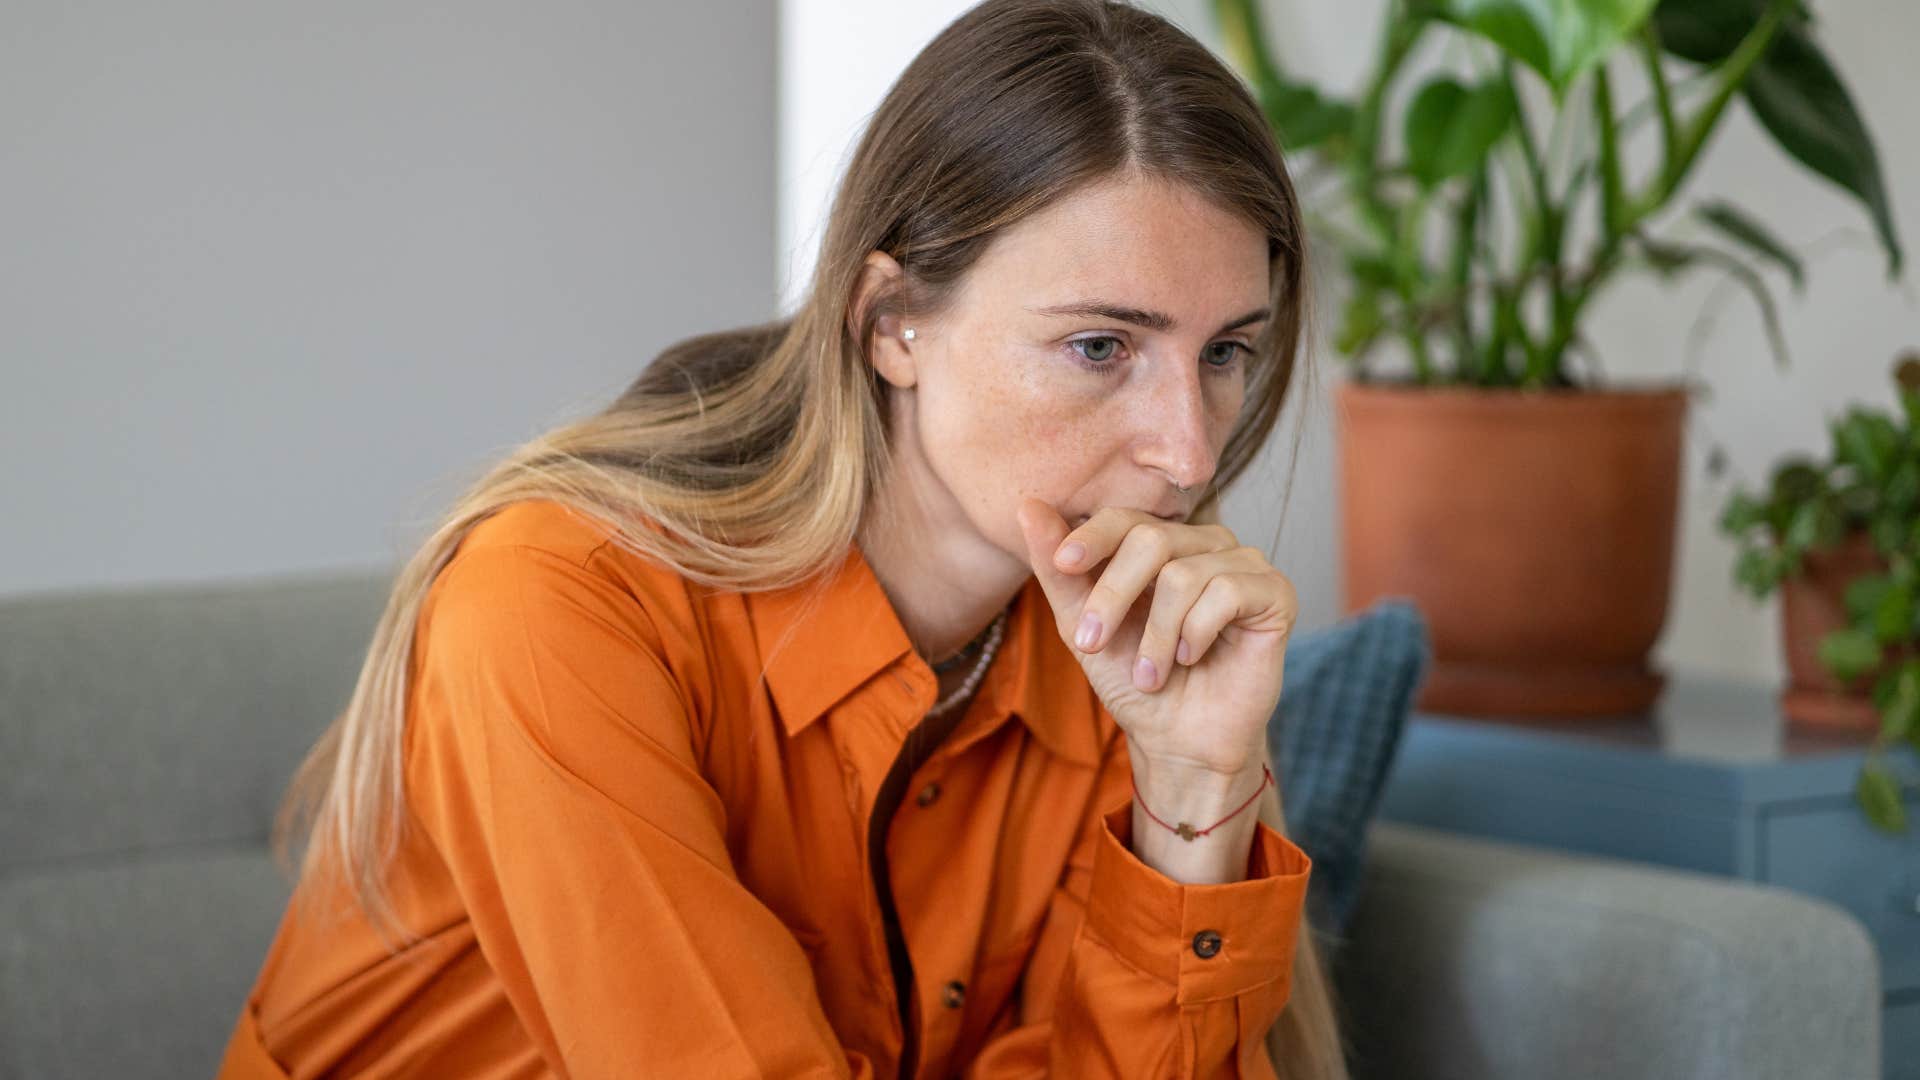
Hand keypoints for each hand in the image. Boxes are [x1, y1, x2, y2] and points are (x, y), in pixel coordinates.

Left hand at [1014, 497, 1297, 775]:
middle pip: (1151, 539)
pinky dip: (1197, 633)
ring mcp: (1244, 565)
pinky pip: (1227, 591)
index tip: (1063, 564)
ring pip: (1184, 574)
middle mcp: (1205, 544)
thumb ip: (1058, 570)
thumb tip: (1028, 504)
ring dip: (1155, 635)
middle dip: (1113, 597)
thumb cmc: (1133, 682)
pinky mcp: (1276, 593)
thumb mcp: (1083, 627)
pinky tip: (1193, 658)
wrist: (1179, 741)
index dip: (1092, 536)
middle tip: (1092, 645)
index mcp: (1162, 544)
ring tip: (1151, 674)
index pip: (1125, 519)